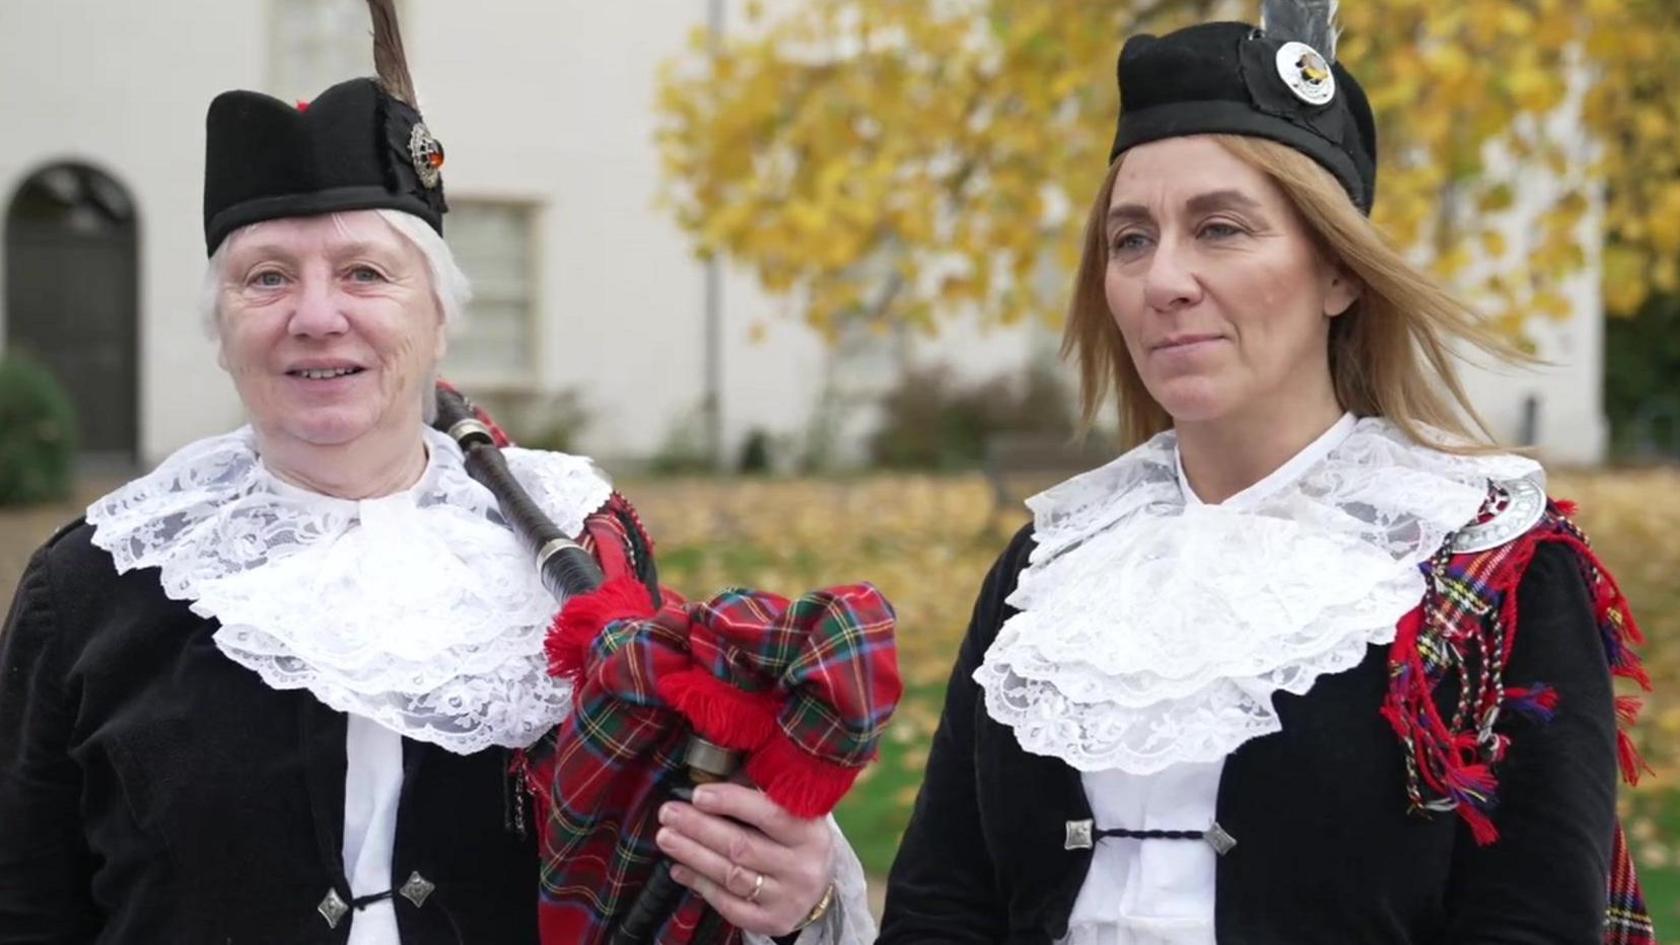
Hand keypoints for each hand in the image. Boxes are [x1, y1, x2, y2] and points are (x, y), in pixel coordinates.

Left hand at [656, 782, 832, 936]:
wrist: (817, 886)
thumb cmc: (794, 837)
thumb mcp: (791, 812)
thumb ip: (758, 795)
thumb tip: (706, 783)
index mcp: (811, 832)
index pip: (769, 814)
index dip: (731, 802)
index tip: (697, 794)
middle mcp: (803, 867)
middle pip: (742, 846)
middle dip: (699, 828)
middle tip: (669, 813)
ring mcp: (788, 898)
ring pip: (731, 875)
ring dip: (693, 855)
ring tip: (666, 837)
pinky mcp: (772, 922)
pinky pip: (729, 904)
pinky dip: (700, 884)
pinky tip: (680, 869)